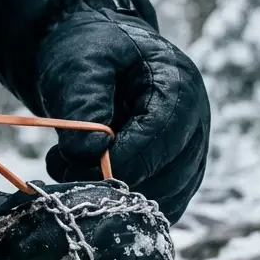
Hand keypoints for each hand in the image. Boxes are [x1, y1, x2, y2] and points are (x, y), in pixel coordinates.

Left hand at [36, 0, 209, 221]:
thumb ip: (83, 101)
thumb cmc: (90, 54)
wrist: (97, 58)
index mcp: (179, 86)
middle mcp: (196, 123)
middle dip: (116, 181)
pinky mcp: (177, 175)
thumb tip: (90, 152)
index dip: (122, 158)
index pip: (163, 136)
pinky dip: (125, 205)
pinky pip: (161, 205)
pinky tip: (88, 180)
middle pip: (172, 174)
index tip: (76, 164)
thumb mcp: (78, 62)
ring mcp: (191, 152)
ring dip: (118, 196)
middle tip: (64, 168)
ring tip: (70, 168)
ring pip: (168, 197)